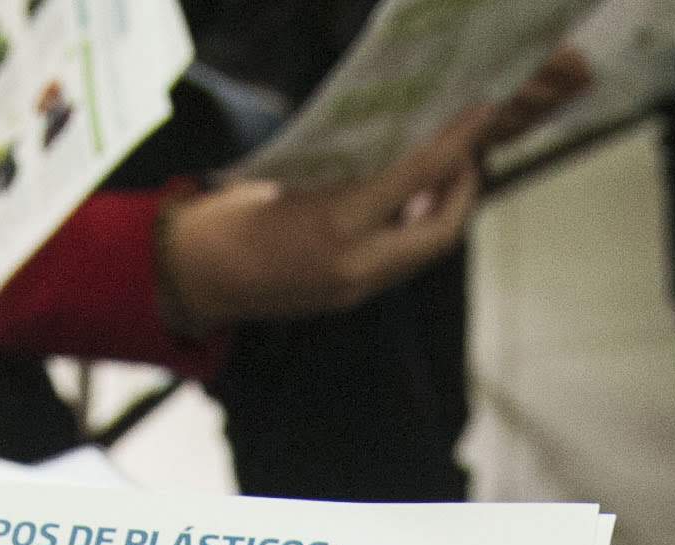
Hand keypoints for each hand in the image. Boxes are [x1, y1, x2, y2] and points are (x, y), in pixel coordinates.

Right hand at [156, 70, 553, 330]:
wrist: (195, 276)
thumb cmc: (229, 216)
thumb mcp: (288, 178)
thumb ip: (345, 173)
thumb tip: (395, 150)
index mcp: (334, 225)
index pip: (416, 178)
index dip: (454, 146)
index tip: (479, 116)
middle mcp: (353, 266)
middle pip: (440, 232)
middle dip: (464, 190)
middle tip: (467, 151)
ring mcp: (353, 289)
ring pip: (424, 251)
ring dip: (443, 212)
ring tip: (445, 173)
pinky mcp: (348, 299)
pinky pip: (400, 262)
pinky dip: (413, 230)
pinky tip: (408, 204)